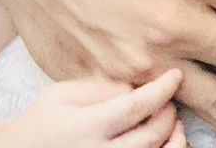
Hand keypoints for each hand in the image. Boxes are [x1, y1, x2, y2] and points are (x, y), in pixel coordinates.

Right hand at [1, 70, 184, 147]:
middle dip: (169, 112)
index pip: (137, 106)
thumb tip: (136, 89)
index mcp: (85, 128)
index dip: (163, 89)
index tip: (176, 75)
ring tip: (170, 123)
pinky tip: (163, 144)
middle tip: (169, 98)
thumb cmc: (39, 123)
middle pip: (152, 135)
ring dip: (173, 138)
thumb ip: (101, 89)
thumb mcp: (61, 94)